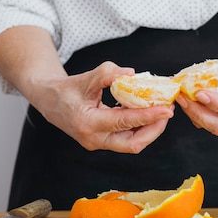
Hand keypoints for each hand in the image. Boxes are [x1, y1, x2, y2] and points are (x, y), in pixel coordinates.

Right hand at [32, 61, 173, 152]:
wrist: (50, 101)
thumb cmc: (68, 89)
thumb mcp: (86, 78)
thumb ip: (109, 74)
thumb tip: (132, 73)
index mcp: (87, 123)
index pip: (124, 122)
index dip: (148, 116)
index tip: (167, 110)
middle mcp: (94, 138)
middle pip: (132, 144)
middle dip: (154, 130)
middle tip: (168, 112)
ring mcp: (98, 142)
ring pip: (131, 143)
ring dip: (149, 129)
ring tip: (162, 111)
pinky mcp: (103, 141)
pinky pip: (127, 138)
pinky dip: (140, 127)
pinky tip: (149, 112)